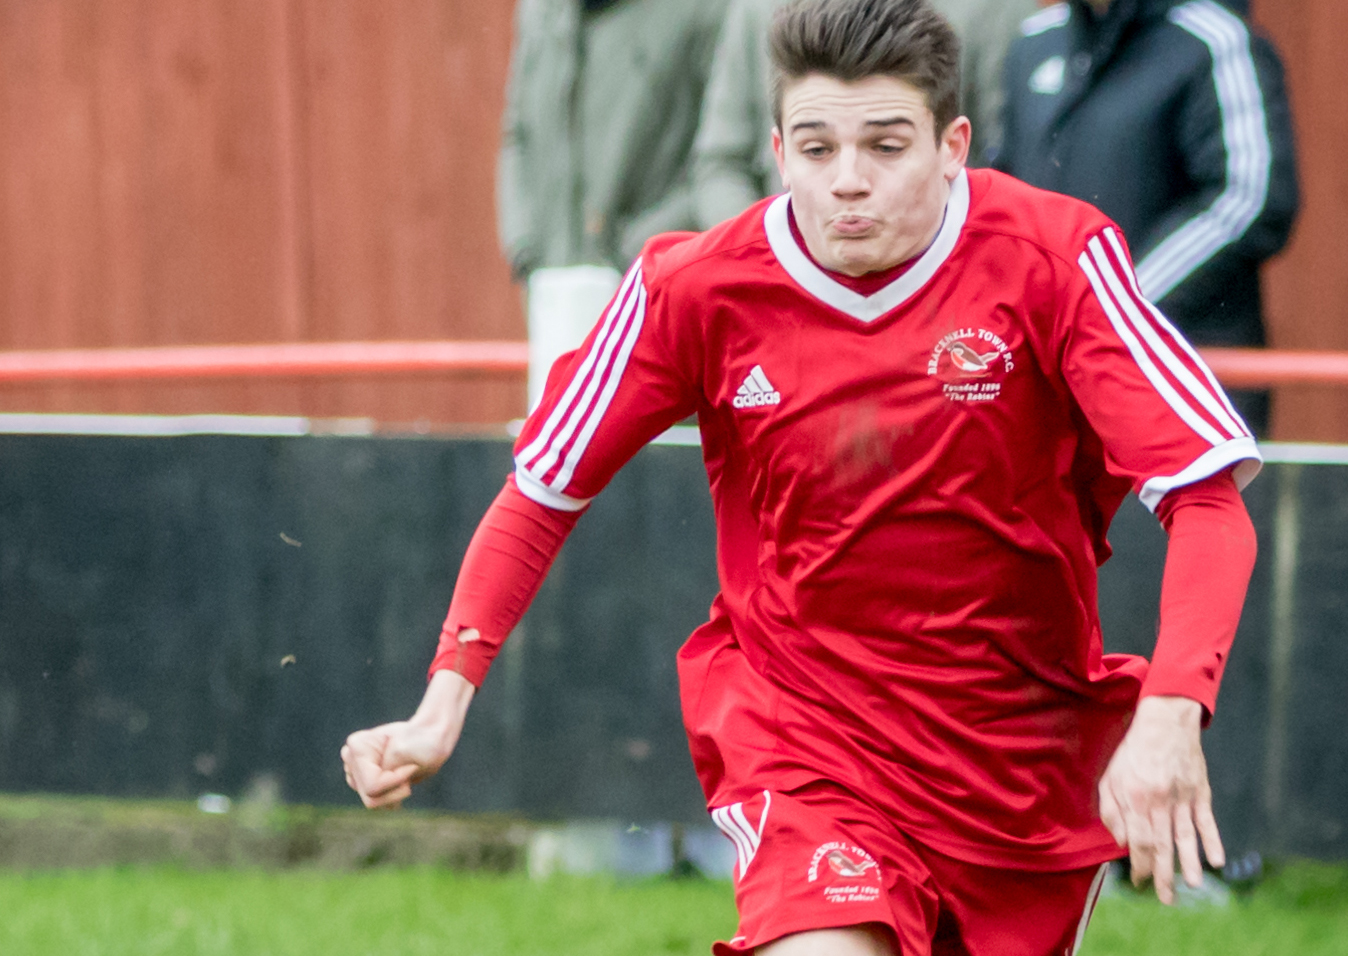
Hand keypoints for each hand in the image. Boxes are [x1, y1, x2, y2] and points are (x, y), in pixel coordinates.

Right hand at [341, 669, 475, 808]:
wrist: (432, 739)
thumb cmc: (422, 740)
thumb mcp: (404, 752)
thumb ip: (386, 773)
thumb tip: (376, 803)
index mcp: (357, 746)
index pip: (372, 785)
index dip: (396, 781)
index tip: (412, 766)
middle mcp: (351, 760)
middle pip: (370, 796)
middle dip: (395, 789)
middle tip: (410, 771)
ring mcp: (357, 773)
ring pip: (372, 802)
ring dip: (395, 793)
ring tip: (407, 775)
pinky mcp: (365, 783)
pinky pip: (378, 803)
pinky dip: (394, 796)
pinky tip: (404, 782)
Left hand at [1098, 695, 1224, 903]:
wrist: (1165, 721)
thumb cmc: (1132, 752)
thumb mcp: (1110, 777)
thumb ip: (1110, 810)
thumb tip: (1120, 842)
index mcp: (1135, 798)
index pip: (1138, 840)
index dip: (1139, 864)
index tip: (1139, 881)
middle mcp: (1159, 801)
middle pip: (1162, 844)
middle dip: (1163, 874)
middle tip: (1165, 898)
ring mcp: (1182, 797)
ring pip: (1186, 836)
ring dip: (1189, 863)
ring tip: (1191, 885)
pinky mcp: (1200, 791)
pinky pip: (1207, 820)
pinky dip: (1213, 840)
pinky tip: (1217, 860)